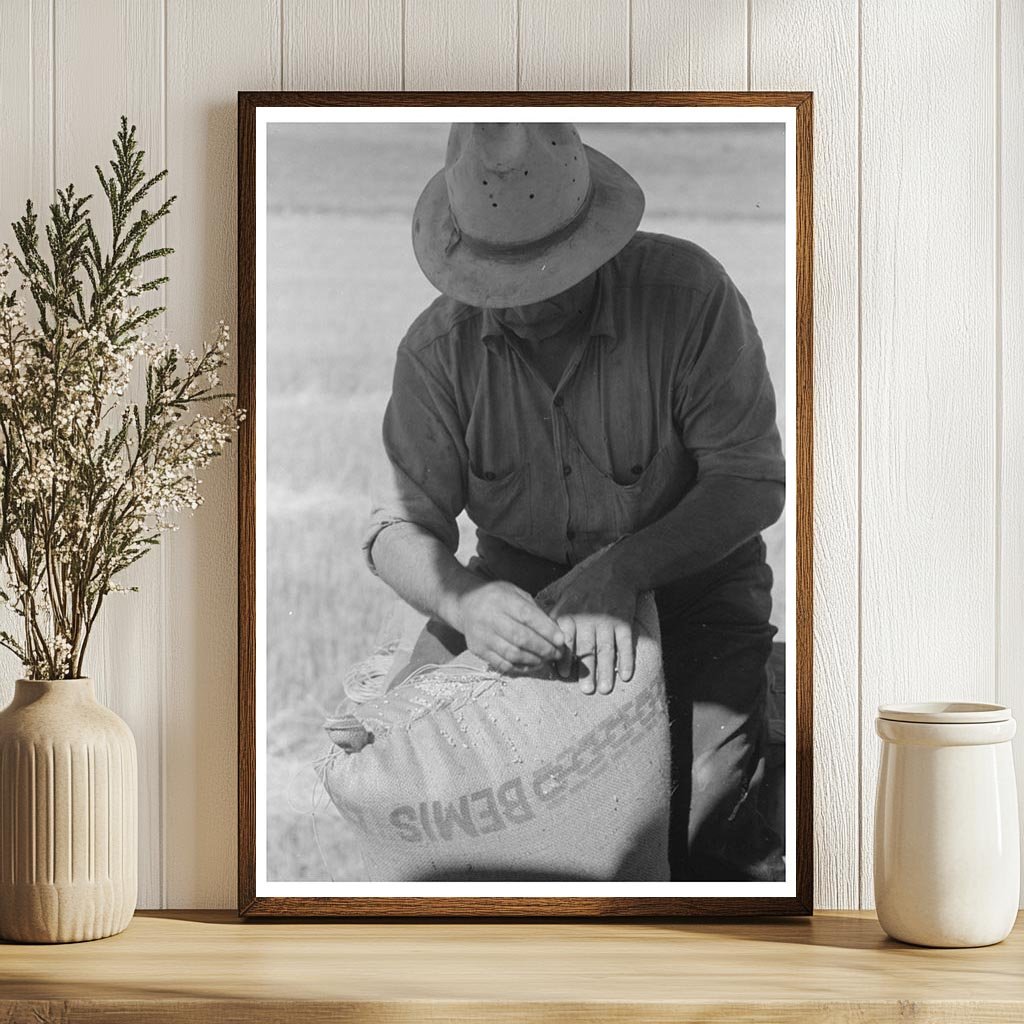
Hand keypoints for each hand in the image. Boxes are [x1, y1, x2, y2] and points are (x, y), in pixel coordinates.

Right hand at [450, 580, 565, 674]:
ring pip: (512, 654)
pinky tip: (532, 664)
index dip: (546, 629)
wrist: (466, 603)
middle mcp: (489, 617)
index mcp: (501, 599)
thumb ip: (534, 610)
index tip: (560, 639)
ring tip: (547, 659)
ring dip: (534, 660)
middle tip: (557, 652)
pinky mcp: (477, 650)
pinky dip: (521, 667)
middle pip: (520, 638)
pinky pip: (502, 664)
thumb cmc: (497, 598)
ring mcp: (482, 636)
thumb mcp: (515, 593)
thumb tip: (555, 631)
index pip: (527, 616)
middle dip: (543, 648)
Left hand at [543, 558, 637, 695]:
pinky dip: (627, 660)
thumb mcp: (563, 598)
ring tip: (604, 689)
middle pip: (587, 648)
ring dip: (606, 670)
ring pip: (607, 649)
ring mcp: (607, 621)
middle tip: (586, 690)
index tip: (562, 673)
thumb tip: (536, 638)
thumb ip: (553, 619)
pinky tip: (626, 676)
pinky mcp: (624, 622)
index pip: (565, 639)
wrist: (615, 572)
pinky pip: (626, 644)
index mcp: (570, 614)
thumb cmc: (585, 589)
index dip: (564, 657)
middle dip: (586, 670)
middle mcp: (588, 619)